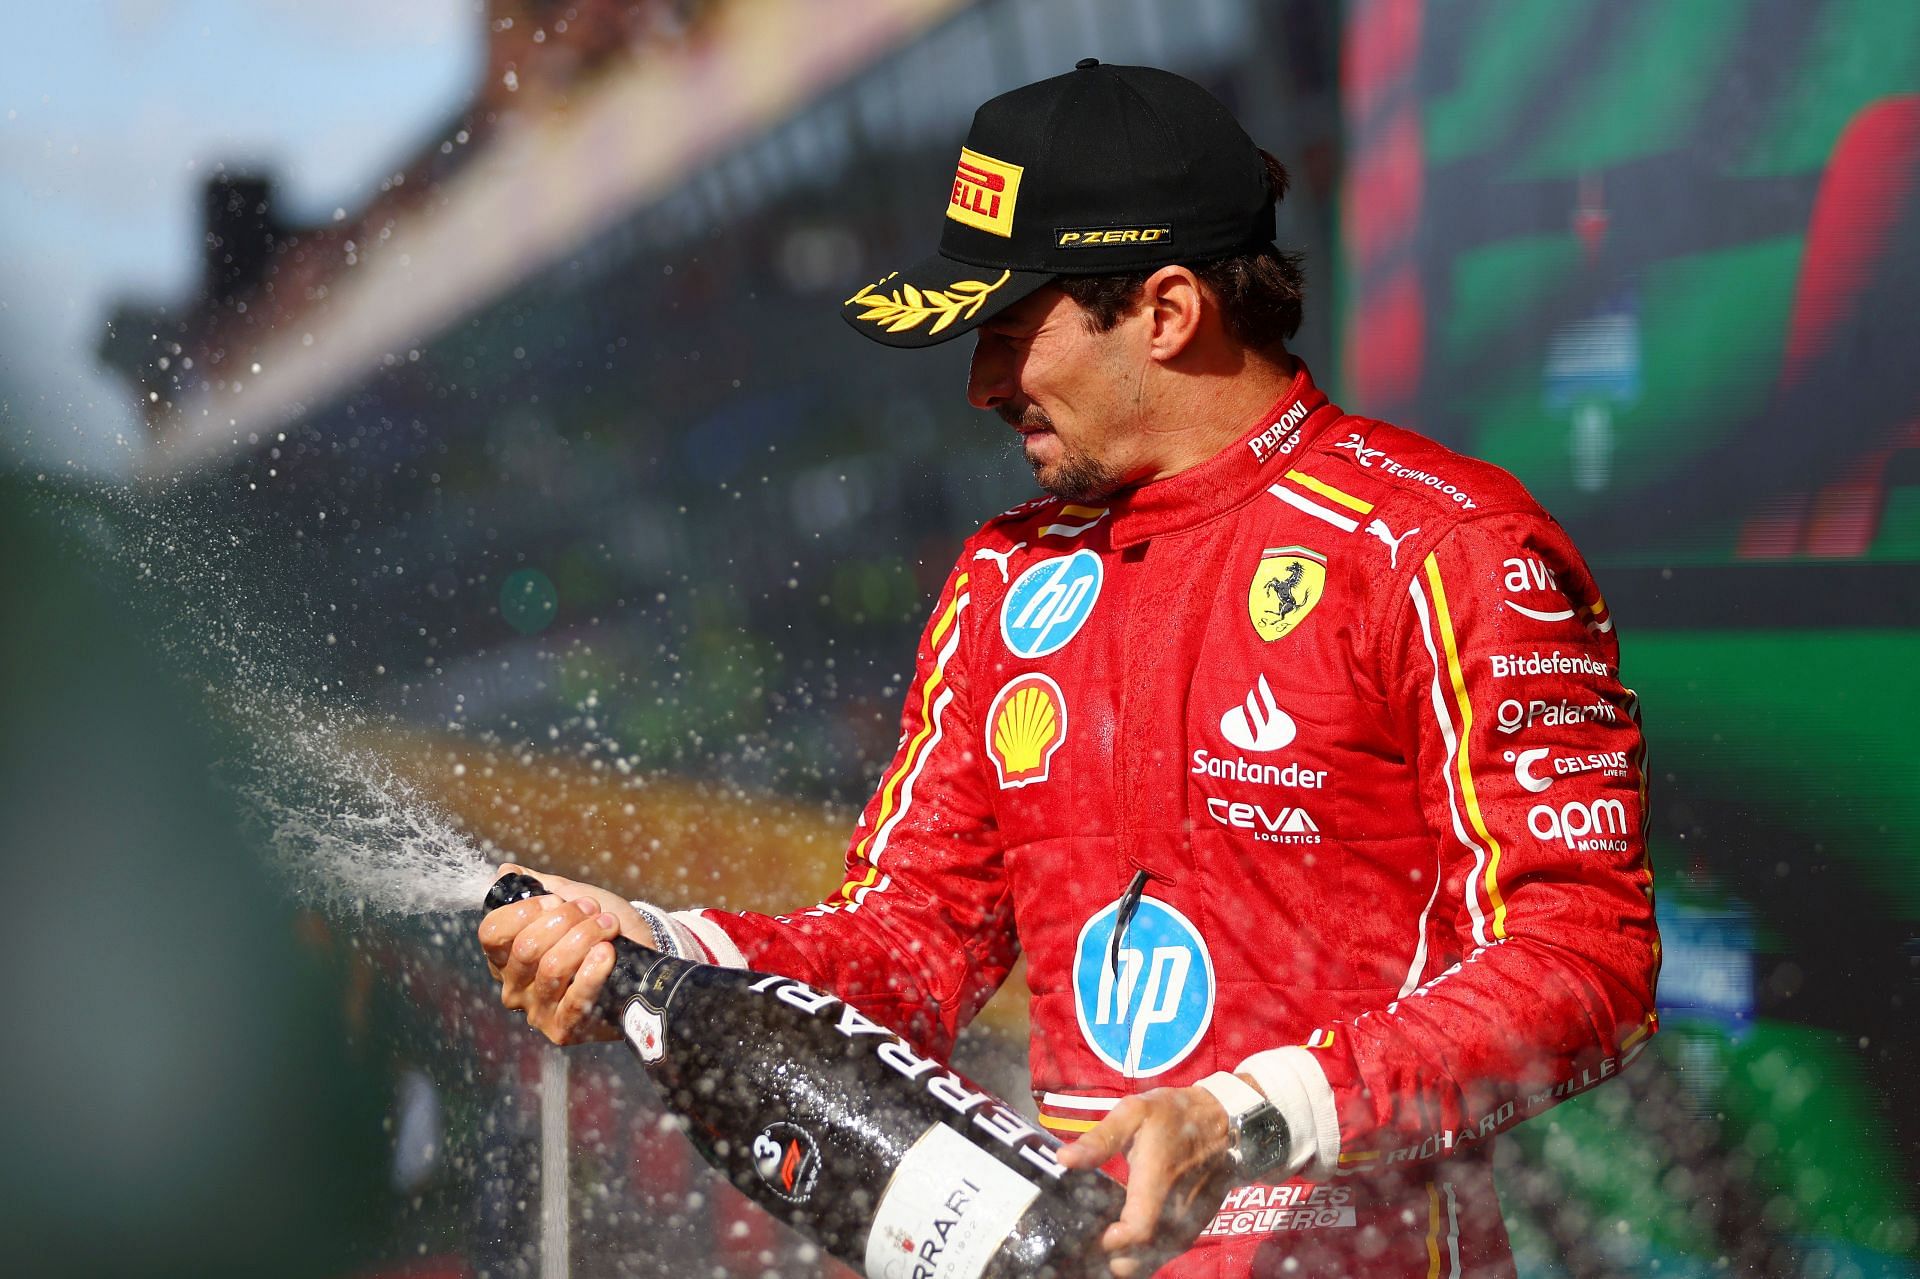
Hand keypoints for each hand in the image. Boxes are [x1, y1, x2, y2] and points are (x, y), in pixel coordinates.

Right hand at [476, 863, 643, 1043]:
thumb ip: (537, 887)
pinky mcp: (564, 1029)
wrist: (644, 958)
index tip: (556, 900)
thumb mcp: (570, 900)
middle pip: (526, 947)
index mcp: (507, 956)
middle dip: (565, 919)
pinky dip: (594, 970)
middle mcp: (514, 987)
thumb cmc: (600, 928)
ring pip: (552, 968)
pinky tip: (607, 953)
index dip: (524, 911)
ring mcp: (538, 1011)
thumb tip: (504, 871)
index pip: (492, 932)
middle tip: (592, 910)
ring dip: (585, 938)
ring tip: (607, 926)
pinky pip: (574, 999)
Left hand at [1055, 1086, 1236, 1276]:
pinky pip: (1168, 1252)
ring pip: (1155, 1260)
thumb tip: (1064, 1159)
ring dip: (1128, 1261)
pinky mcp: (1195, 1226)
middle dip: (1112, 1259)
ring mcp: (1188, 1221)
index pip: (1137, 1231)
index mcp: (1157, 1180)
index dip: (1112, 1243)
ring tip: (1105, 1246)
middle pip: (1142, 1256)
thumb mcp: (1135, 1112)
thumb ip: (1100, 1139)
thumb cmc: (1175, 1114)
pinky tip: (1126, 1246)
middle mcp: (1176, 1209)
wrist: (1224, 1122)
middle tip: (1089, 1243)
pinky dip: (1146, 1256)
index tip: (1095, 1234)